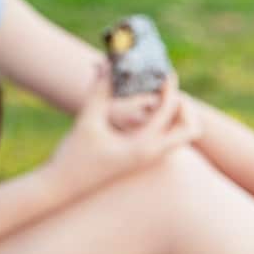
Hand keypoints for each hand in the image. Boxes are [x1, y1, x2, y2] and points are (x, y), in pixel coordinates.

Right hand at [45, 65, 199, 194]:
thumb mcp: (87, 121)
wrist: (63, 189)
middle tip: (167, 90)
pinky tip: (136, 112)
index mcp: (142, 147)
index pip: (168, 112)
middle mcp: (152, 155)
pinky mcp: (140, 159)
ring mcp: (149, 159)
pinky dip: (158, 121)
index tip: (164, 72)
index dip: (168, 89)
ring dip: (172, 114)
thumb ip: (100, 92)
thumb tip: (107, 64)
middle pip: (190, 128)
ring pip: (179, 134)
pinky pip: (163, 137)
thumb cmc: (73, 157)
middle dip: (184, 107)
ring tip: (150, 98)